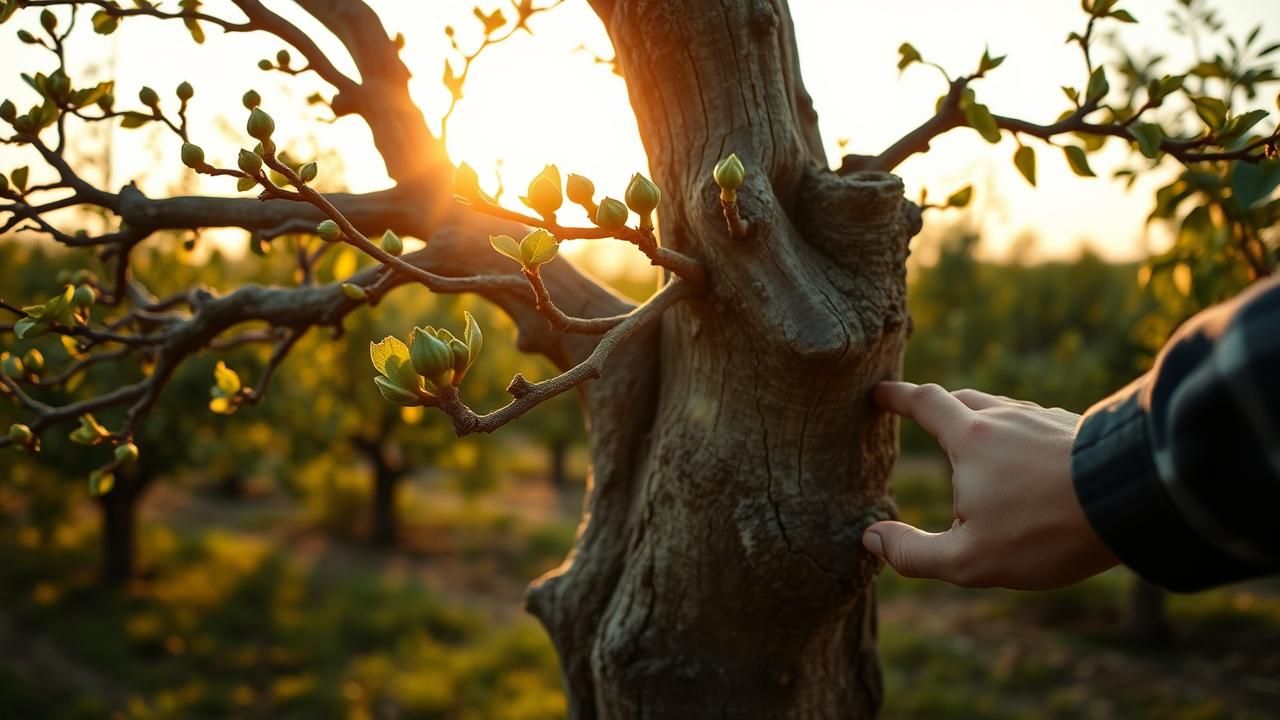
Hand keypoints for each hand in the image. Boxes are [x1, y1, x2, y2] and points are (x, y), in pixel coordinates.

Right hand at [862, 381, 1117, 589]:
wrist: (1134, 499)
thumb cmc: (1046, 531)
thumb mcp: (969, 559)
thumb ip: (914, 553)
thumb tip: (871, 539)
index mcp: (970, 438)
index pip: (924, 403)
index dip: (897, 397)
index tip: (879, 393)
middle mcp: (1006, 417)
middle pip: (964, 399)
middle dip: (939, 408)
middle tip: (926, 419)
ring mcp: (1046, 420)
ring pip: (1005, 412)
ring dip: (986, 425)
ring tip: (986, 454)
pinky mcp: (1081, 431)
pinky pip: (1041, 427)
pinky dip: (1026, 438)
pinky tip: (1038, 465)